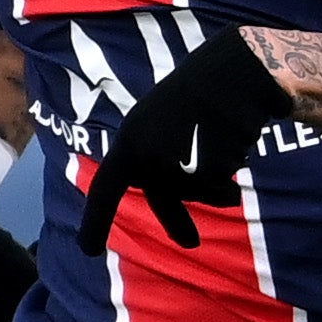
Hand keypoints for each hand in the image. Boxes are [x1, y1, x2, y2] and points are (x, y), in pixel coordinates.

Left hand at [81, 24, 291, 250]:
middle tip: (190, 244)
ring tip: (218, 147)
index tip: (87, 251)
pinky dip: (230, 172)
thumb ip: (153, 167)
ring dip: (215, 185)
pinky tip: (234, 141)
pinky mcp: (210, 163)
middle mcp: (149, 152)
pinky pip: (221, 186)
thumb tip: (167, 213)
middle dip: (177, 222)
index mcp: (130, 140)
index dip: (95, 220)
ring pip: (198, 194)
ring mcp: (179, 158)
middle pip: (164, 198)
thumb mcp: (159, 128)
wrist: (232, 70)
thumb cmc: (195, 99)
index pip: (106, 186)